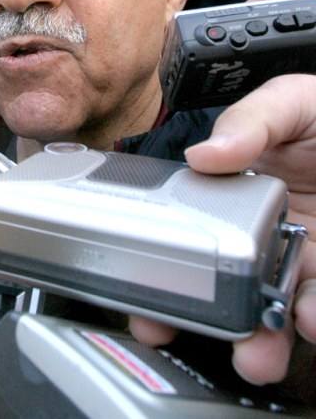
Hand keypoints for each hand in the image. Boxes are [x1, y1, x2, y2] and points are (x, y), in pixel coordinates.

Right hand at [131, 74, 315, 386]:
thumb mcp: (289, 102)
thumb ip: (248, 120)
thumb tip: (201, 155)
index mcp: (242, 194)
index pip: (199, 234)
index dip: (173, 271)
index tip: (153, 302)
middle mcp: (270, 234)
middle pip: (231, 286)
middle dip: (207, 321)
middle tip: (187, 339)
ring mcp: (305, 259)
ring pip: (276, 314)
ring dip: (260, 341)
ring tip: (256, 352)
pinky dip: (310, 320)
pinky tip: (306, 317)